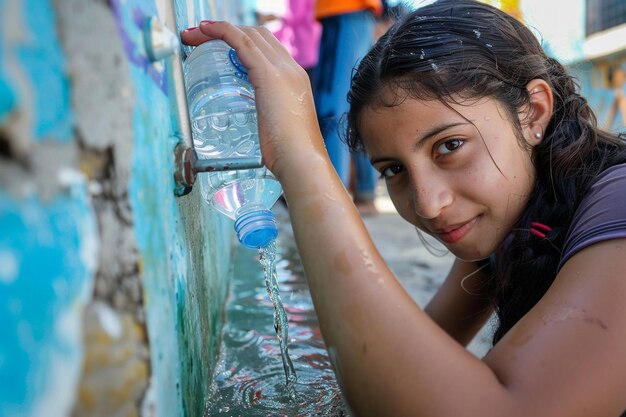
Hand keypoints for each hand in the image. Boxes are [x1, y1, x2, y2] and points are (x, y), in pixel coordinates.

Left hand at [180, 21, 324, 177]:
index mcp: (295, 81)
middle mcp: (291, 70)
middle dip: (227, 31)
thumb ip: (267, 123)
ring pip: (248, 34)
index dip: (242, 41)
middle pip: (258, 35)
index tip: (219, 47)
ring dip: (218, 29)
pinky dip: (221, 31)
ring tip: (193, 35)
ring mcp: (282, 70)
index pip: (268, 48)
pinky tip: (204, 32)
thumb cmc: (290, 156)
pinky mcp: (269, 75)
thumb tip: (253, 133)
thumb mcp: (278, 132)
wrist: (302, 161)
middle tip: (199, 38)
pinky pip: (241, 42)